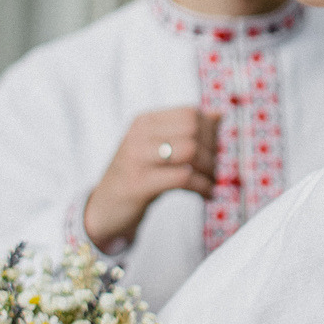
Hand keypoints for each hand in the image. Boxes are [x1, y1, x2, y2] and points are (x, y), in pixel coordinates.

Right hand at [83, 107, 219, 251]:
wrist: (104, 209)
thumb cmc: (138, 177)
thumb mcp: (158, 148)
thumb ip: (186, 132)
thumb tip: (218, 114)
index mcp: (144, 121)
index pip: (189, 113)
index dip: (210, 133)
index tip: (213, 152)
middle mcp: (138, 134)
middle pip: (192, 130)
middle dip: (211, 152)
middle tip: (213, 171)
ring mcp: (137, 158)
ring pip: (190, 151)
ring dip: (209, 170)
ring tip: (210, 183)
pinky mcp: (139, 183)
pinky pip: (183, 177)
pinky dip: (202, 186)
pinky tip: (206, 194)